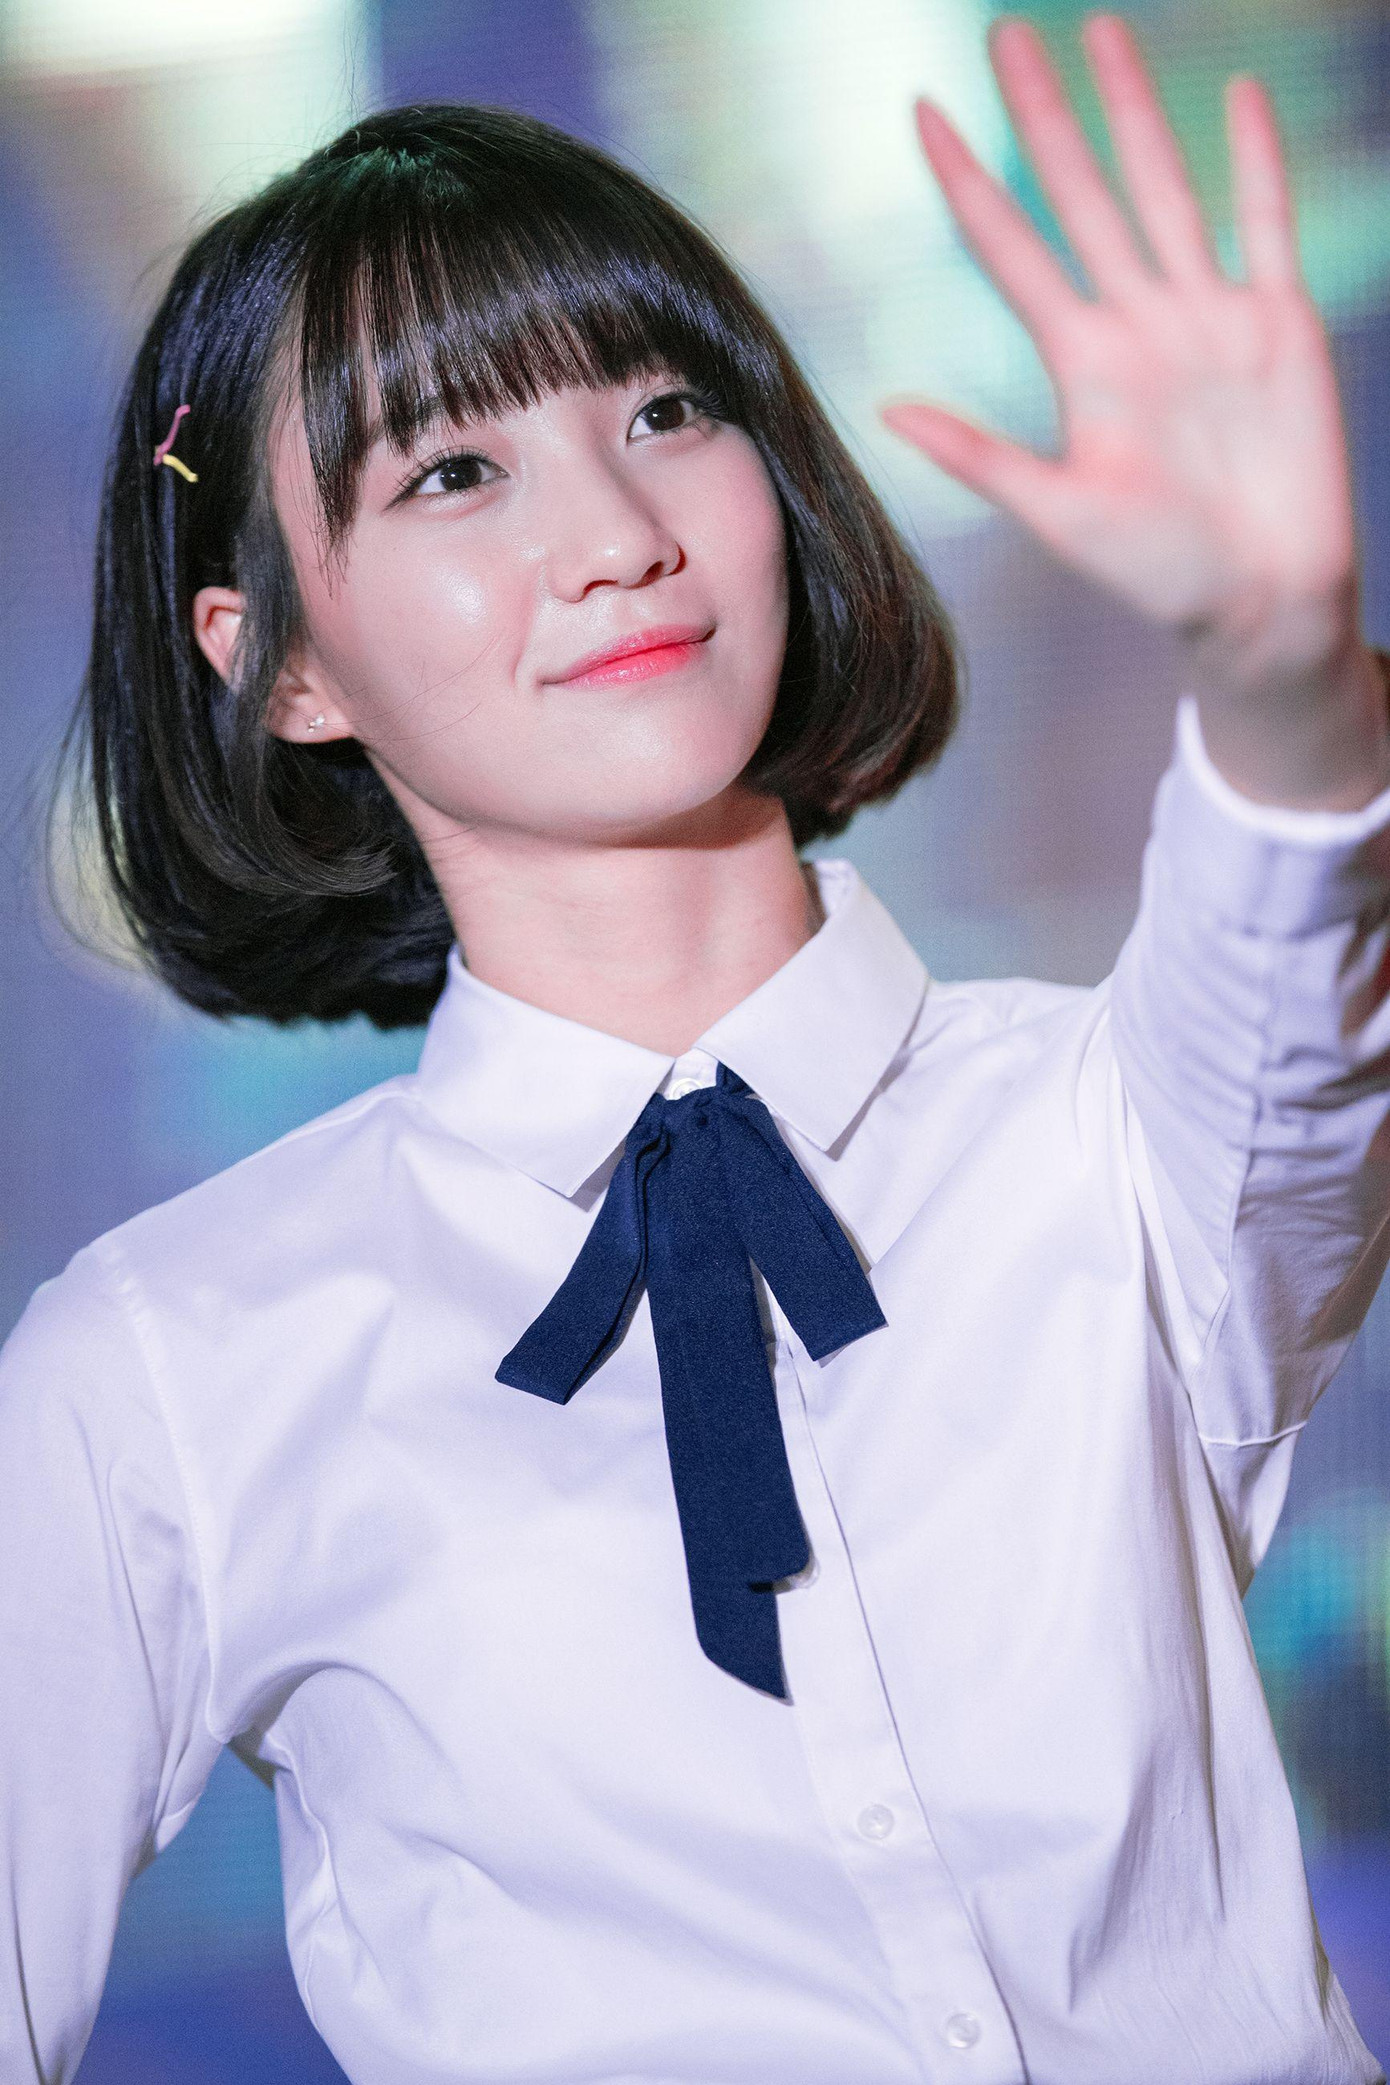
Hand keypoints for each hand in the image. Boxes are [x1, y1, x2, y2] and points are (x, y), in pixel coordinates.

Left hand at [883, 12, 1388, 805]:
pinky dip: (1255, 161)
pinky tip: (1236, 97)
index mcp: (1081, 362)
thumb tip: (888, 411)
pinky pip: (1264, 222)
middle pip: (1082, 191)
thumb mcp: (1061, 517)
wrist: (1265, 601)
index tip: (924, 111)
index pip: (1011, 247)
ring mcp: (1207, 315)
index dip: (968, 179)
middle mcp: (1137, 323)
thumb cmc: (1163, 574)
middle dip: (1044, 113)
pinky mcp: (1278, 323)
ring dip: (1132, 110)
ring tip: (1100, 31)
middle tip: (1004, 33)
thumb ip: (981, 458)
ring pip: (1162, 186)